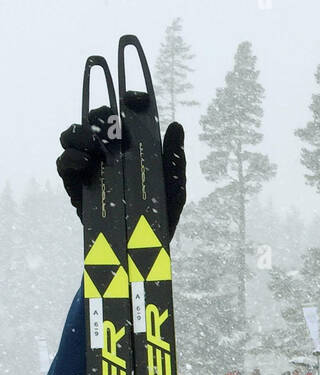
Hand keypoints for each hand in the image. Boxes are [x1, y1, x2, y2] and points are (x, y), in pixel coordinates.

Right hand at [57, 110, 186, 235]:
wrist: (142, 251)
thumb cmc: (159, 217)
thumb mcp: (173, 188)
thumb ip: (175, 160)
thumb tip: (176, 126)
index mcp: (131, 147)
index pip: (126, 114)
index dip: (129, 101)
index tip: (133, 99)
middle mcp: (107, 152)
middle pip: (96, 120)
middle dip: (101, 116)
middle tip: (111, 126)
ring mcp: (89, 168)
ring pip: (72, 136)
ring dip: (80, 133)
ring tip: (93, 145)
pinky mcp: (76, 187)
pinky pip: (64, 166)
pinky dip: (70, 159)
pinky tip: (84, 162)